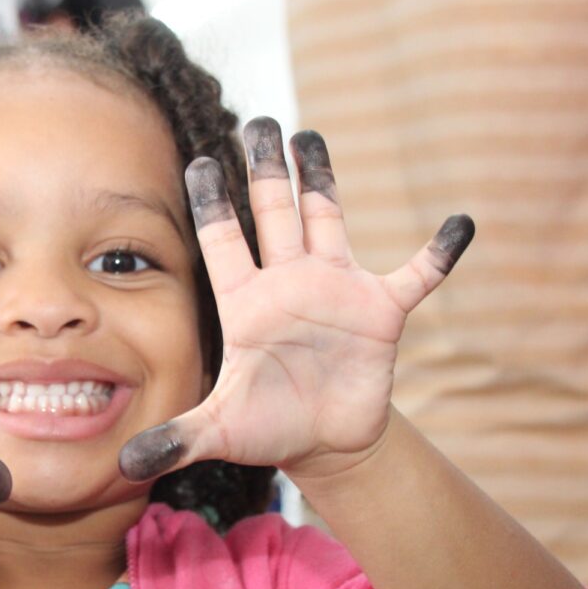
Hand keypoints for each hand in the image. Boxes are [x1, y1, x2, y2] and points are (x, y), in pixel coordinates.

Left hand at [119, 118, 473, 482]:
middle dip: (266, 169)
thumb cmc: (267, 428)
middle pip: (273, 213)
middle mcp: (287, 284)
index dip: (213, 204)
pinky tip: (460, 223)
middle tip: (258, 122)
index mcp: (245, 304)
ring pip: (326, 220)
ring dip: (321, 180)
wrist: (324, 443)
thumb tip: (127, 466)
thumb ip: (177, 439)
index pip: (223, 242)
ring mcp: (335, 290)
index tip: (201, 161)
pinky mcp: (380, 312)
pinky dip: (438, 253)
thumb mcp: (220, 432)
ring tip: (310, 135)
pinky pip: (416, 275)